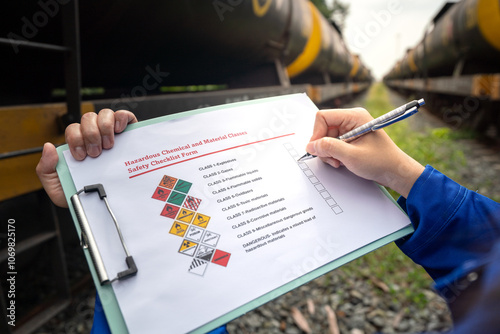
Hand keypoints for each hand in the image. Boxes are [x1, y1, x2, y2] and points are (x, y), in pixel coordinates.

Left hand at [36, 109, 137, 206]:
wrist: (103, 205)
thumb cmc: (84, 194)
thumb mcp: (58, 186)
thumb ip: (46, 168)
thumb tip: (49, 147)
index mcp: (78, 145)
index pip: (73, 129)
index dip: (76, 139)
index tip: (82, 156)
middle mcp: (94, 136)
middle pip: (88, 118)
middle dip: (91, 135)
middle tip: (96, 153)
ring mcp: (111, 133)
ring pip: (105, 114)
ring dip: (105, 128)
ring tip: (108, 146)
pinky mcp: (128, 133)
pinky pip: (124, 116)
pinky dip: (121, 119)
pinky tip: (119, 132)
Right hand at [305, 107, 423, 197]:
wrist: (394, 172)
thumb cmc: (380, 162)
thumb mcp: (351, 156)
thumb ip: (329, 148)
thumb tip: (311, 145)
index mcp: (354, 116)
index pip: (323, 117)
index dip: (317, 133)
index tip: (318, 149)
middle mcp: (351, 120)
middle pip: (323, 128)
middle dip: (324, 146)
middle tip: (332, 159)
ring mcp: (350, 129)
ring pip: (326, 138)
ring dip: (328, 152)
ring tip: (339, 162)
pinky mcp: (349, 139)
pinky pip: (332, 144)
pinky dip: (333, 154)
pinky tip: (341, 161)